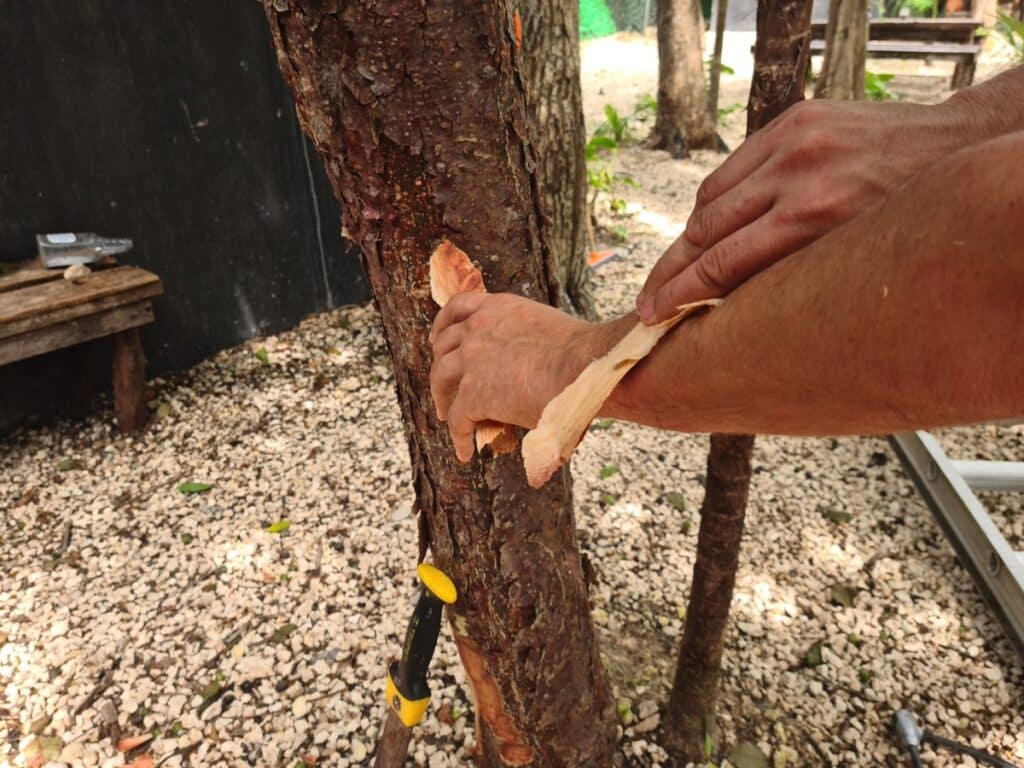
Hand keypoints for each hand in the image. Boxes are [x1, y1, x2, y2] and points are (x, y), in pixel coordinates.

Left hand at [429, 293, 612, 461]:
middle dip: (441, 366)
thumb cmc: (584, 355)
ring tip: (447, 416)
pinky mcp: (472, 393)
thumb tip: (525, 365)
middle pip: (444, 347)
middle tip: (445, 385)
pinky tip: (466, 451)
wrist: (586, 367)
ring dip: (442, 399)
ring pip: (441, 380)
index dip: (443, 325)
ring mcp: (471, 359)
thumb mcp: (546, 329)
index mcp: (498, 307)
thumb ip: (524, 339)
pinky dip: (458, 437)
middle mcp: (478, 328)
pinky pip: (457, 419)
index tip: (438, 339)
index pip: (459, 308)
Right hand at [636, 98, 970, 323]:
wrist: (951, 146)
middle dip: (669, 272)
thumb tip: (726, 306)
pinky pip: (732, 168)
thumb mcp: (854, 261)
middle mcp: (797, 175)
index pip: (720, 263)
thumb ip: (789, 276)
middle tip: (647, 302)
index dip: (678, 294)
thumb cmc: (909, 219)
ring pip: (710, 198)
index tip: (651, 316)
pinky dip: (716, 201)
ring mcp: (792, 141)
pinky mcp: (792, 120)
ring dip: (689, 238)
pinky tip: (710, 225)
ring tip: (677, 270)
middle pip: (704, 230)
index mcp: (813, 218)